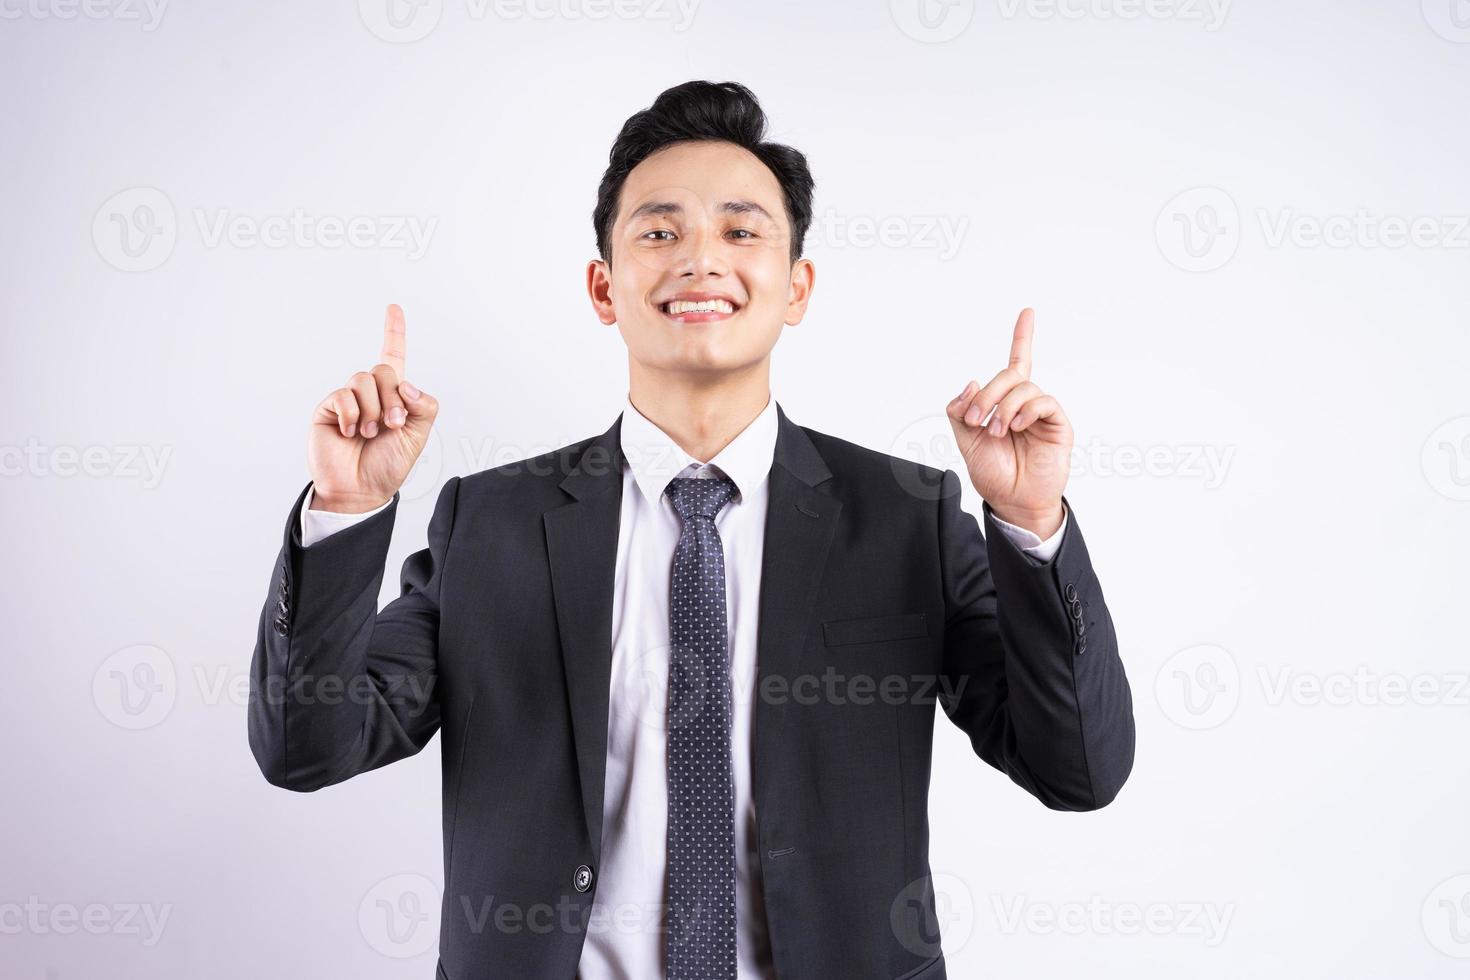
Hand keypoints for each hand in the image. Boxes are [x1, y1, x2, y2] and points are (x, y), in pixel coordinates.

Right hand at [307, 304, 438, 512]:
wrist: (361, 490)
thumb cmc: (388, 465)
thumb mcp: (418, 436)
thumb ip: (424, 407)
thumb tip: (408, 385)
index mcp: (394, 396)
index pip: (393, 357)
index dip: (393, 332)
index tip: (393, 308)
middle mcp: (370, 393)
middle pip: (385, 370)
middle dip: (394, 398)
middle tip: (393, 425)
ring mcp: (348, 400)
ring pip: (365, 379)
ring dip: (374, 409)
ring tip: (370, 434)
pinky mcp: (329, 408)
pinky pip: (344, 395)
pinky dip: (354, 415)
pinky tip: (352, 433)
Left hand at [945, 308, 1071, 536]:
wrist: (1013, 503)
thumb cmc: (994, 474)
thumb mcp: (965, 442)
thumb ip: (960, 411)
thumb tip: (971, 382)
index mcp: (1005, 404)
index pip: (1017, 363)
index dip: (1023, 337)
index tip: (1028, 312)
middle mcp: (1025, 404)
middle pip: (1009, 375)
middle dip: (986, 393)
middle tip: (974, 420)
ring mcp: (1042, 414)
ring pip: (1023, 386)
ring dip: (1003, 407)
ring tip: (997, 432)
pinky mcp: (1057, 425)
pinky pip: (1044, 401)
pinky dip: (1025, 409)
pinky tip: (1016, 426)